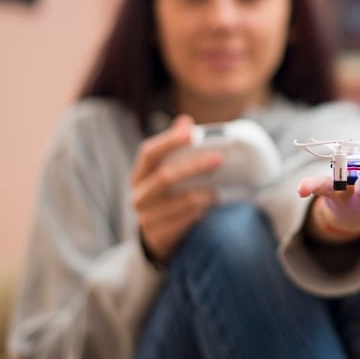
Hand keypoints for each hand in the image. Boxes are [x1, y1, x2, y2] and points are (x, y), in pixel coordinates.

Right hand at [131, 115, 221, 262]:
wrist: (157, 237)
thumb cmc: (166, 197)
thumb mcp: (165, 172)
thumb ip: (175, 148)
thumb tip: (185, 121)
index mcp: (140, 175)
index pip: (149, 153)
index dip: (169, 142)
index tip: (191, 132)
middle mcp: (140, 195)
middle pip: (165, 177)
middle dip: (194, 166)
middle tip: (219, 159)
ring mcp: (148, 218)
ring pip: (179, 202)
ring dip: (202, 195)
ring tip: (220, 190)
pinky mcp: (160, 236)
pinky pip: (185, 222)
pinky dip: (201, 213)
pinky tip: (213, 206)